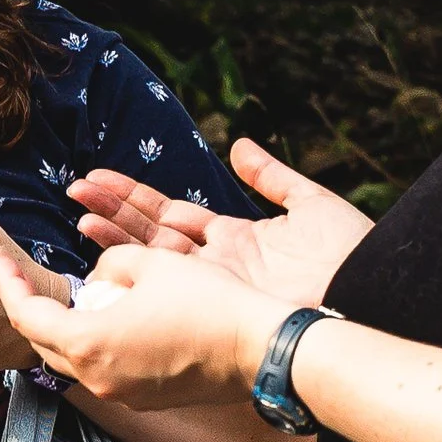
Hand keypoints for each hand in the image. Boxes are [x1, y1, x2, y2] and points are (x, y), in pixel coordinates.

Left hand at [0, 245, 268, 413]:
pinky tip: (111, 321)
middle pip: (43, 344)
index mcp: (88, 343)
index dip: (9, 286)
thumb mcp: (150, 261)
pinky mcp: (146, 400)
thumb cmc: (207, 299)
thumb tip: (99, 278)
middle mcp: (97, 378)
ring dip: (65, 330)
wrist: (260, 348)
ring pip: (73, 361)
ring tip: (71, 298)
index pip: (27, 316)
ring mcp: (122, 394)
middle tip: (25, 280)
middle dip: (31, 310)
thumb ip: (109, 264)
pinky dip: (96, 346)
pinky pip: (104, 371)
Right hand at [69, 134, 371, 314]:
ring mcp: (210, 281)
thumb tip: (240, 146)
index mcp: (236, 237)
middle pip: (152, 231)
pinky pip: (162, 275)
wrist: (365, 293)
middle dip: (114, 211)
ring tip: (78, 210)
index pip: (173, 213)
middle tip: (76, 190)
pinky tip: (100, 242)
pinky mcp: (211, 295)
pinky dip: (129, 257)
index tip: (101, 179)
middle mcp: (216, 261)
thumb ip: (271, 177)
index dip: (137, 196)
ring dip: (112, 231)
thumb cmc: (349, 255)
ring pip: (149, 252)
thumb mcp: (311, 204)